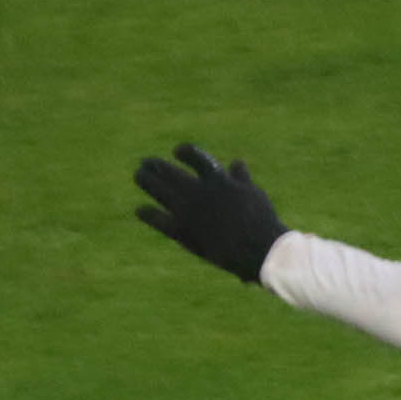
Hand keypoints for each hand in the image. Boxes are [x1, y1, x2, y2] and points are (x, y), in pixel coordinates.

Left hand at [133, 143, 288, 282]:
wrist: (257, 248)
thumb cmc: (261, 220)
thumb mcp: (254, 193)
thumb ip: (241, 178)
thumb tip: (237, 163)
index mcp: (217, 178)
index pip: (195, 157)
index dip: (184, 152)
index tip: (177, 151)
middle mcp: (198, 191)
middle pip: (170, 172)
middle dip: (156, 166)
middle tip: (145, 162)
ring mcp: (188, 211)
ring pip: (160, 190)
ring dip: (146, 181)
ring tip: (139, 176)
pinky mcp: (183, 231)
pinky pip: (159, 220)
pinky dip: (148, 214)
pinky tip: (140, 210)